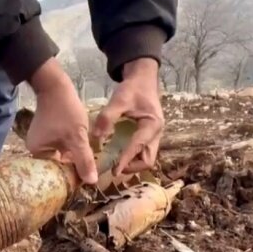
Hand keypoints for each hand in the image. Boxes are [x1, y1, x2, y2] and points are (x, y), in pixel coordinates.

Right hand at [26, 58, 97, 184]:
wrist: (55, 86)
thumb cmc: (64, 111)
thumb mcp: (77, 137)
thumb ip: (84, 159)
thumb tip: (91, 182)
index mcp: (37, 153)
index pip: (55, 173)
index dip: (71, 177)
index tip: (86, 180)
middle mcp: (36, 149)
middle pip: (57, 165)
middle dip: (73, 168)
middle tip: (90, 173)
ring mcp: (41, 141)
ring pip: (60, 156)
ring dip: (73, 158)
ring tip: (88, 163)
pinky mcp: (47, 134)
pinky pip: (60, 147)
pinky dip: (70, 149)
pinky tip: (82, 150)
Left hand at [93, 58, 163, 175]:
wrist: (143, 80)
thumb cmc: (133, 88)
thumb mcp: (119, 99)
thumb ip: (107, 117)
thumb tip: (96, 136)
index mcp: (152, 124)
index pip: (138, 147)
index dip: (125, 160)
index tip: (114, 171)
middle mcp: (156, 133)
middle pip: (148, 159)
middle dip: (132, 167)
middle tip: (114, 170)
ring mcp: (155, 136)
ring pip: (148, 158)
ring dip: (133, 164)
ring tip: (116, 165)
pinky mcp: (150, 136)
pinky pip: (144, 152)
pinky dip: (134, 158)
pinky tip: (120, 157)